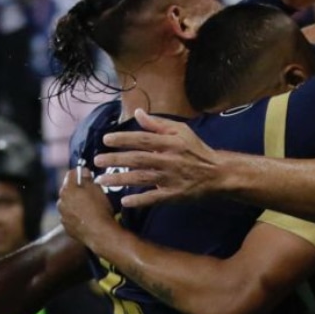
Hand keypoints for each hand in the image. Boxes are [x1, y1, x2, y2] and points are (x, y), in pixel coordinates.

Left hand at [58, 168, 114, 245]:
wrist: (100, 233)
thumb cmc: (99, 210)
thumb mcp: (97, 189)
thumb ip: (87, 178)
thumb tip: (83, 171)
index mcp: (67, 190)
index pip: (71, 174)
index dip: (80, 173)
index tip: (88, 175)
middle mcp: (61, 202)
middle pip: (68, 190)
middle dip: (78, 190)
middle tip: (91, 193)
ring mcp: (63, 216)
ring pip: (69, 204)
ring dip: (76, 204)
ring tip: (90, 208)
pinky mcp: (66, 227)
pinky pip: (71, 217)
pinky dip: (77, 216)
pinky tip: (88, 218)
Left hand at [94, 109, 224, 207]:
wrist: (217, 174)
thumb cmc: (196, 150)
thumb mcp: (181, 131)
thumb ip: (158, 124)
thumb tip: (138, 113)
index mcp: (170, 143)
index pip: (143, 139)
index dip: (124, 139)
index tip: (106, 139)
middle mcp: (169, 160)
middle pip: (138, 159)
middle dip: (116, 160)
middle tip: (97, 161)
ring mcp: (171, 179)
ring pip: (141, 178)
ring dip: (120, 179)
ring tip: (101, 180)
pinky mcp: (173, 195)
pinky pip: (153, 198)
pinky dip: (139, 200)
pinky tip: (124, 200)